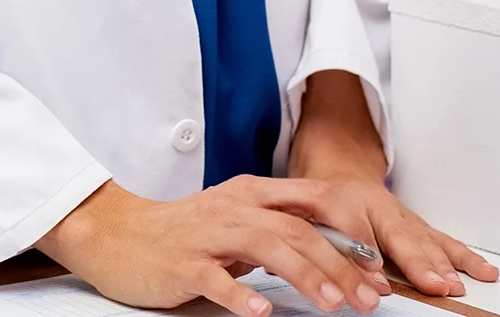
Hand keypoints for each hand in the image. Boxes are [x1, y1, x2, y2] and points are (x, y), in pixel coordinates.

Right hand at [40, 179, 392, 315]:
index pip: (317, 201)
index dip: (354, 231)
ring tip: (334, 305)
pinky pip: (213, 277)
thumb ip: (284, 233)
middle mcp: (235, 207)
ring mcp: (207, 234)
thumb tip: (343, 259)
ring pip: (266, 245)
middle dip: (342, 264)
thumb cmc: (185, 233)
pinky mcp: (182, 262)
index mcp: (254, 194)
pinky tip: (259, 312)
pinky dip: (239, 294)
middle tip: (371, 298)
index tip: (381, 266)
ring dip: (305, 274)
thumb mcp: (240, 223)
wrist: (117, 233)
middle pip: (298, 228)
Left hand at [287, 71, 498, 298]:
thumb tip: (331, 273)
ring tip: (455, 285)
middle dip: (418, 263)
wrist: (334, 168)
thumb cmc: (315, 197)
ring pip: (425, 239)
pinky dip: (463, 257)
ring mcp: (401, 215)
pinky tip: (483, 271)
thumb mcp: (298, 211)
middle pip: (399, 236)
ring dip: (442, 264)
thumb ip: (315, 240)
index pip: (354, 230)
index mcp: (341, 199)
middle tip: (433, 285)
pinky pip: (443, 241)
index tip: (377, 282)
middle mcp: (377, 205)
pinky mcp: (416, 225)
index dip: (365, 257)